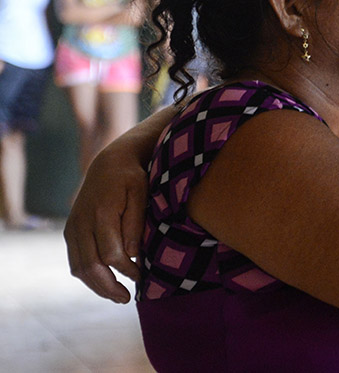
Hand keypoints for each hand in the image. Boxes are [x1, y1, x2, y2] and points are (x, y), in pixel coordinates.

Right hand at [64, 144, 147, 302]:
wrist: (108, 164)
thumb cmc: (131, 179)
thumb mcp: (141, 194)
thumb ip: (136, 223)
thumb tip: (132, 254)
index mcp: (101, 213)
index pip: (111, 253)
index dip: (127, 270)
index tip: (142, 276)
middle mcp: (81, 223)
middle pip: (91, 265)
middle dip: (109, 287)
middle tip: (127, 299)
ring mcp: (72, 228)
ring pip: (79, 267)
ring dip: (97, 286)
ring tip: (118, 296)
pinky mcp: (70, 232)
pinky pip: (75, 261)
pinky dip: (88, 276)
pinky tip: (104, 283)